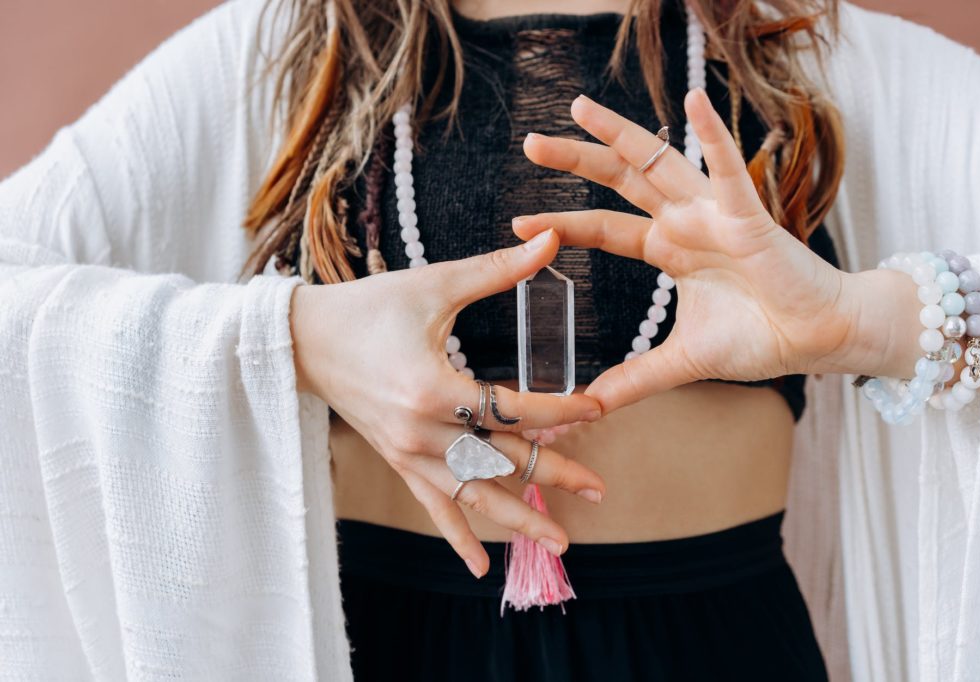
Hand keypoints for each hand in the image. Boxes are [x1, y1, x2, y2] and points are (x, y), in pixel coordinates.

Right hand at [289, 229, 605, 576]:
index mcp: (434, 389)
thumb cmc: (368, 308)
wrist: (303, 340)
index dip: (560, 411)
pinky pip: (433, 507)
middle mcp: (421, 433)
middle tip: (598, 490)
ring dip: (517, 519)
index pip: (513, 410)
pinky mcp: (398, 462)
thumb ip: (497, 270)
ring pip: (473, 495)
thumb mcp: (434, 285)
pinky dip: (457, 536)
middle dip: (554, 475)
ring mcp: (407, 455)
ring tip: (560, 541)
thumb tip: (551, 240)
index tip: (598, 407)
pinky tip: (479, 568)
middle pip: (501, 460)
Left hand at [514, 90, 918, 413]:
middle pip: (620, 181)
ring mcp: (714, 215)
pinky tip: (693, 99)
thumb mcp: (683, 361)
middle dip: (576, 161)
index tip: (517, 222)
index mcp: (669, 249)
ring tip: (579, 106)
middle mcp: (685, 223)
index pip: (604, 229)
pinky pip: (727, 171)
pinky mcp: (748, 218)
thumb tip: (590, 404)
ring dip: (619, 133)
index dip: (564, 224)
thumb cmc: (761, 338)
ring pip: (659, 162)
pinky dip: (712, 135)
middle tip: (530, 144)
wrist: (819, 339)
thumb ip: (636, 378)